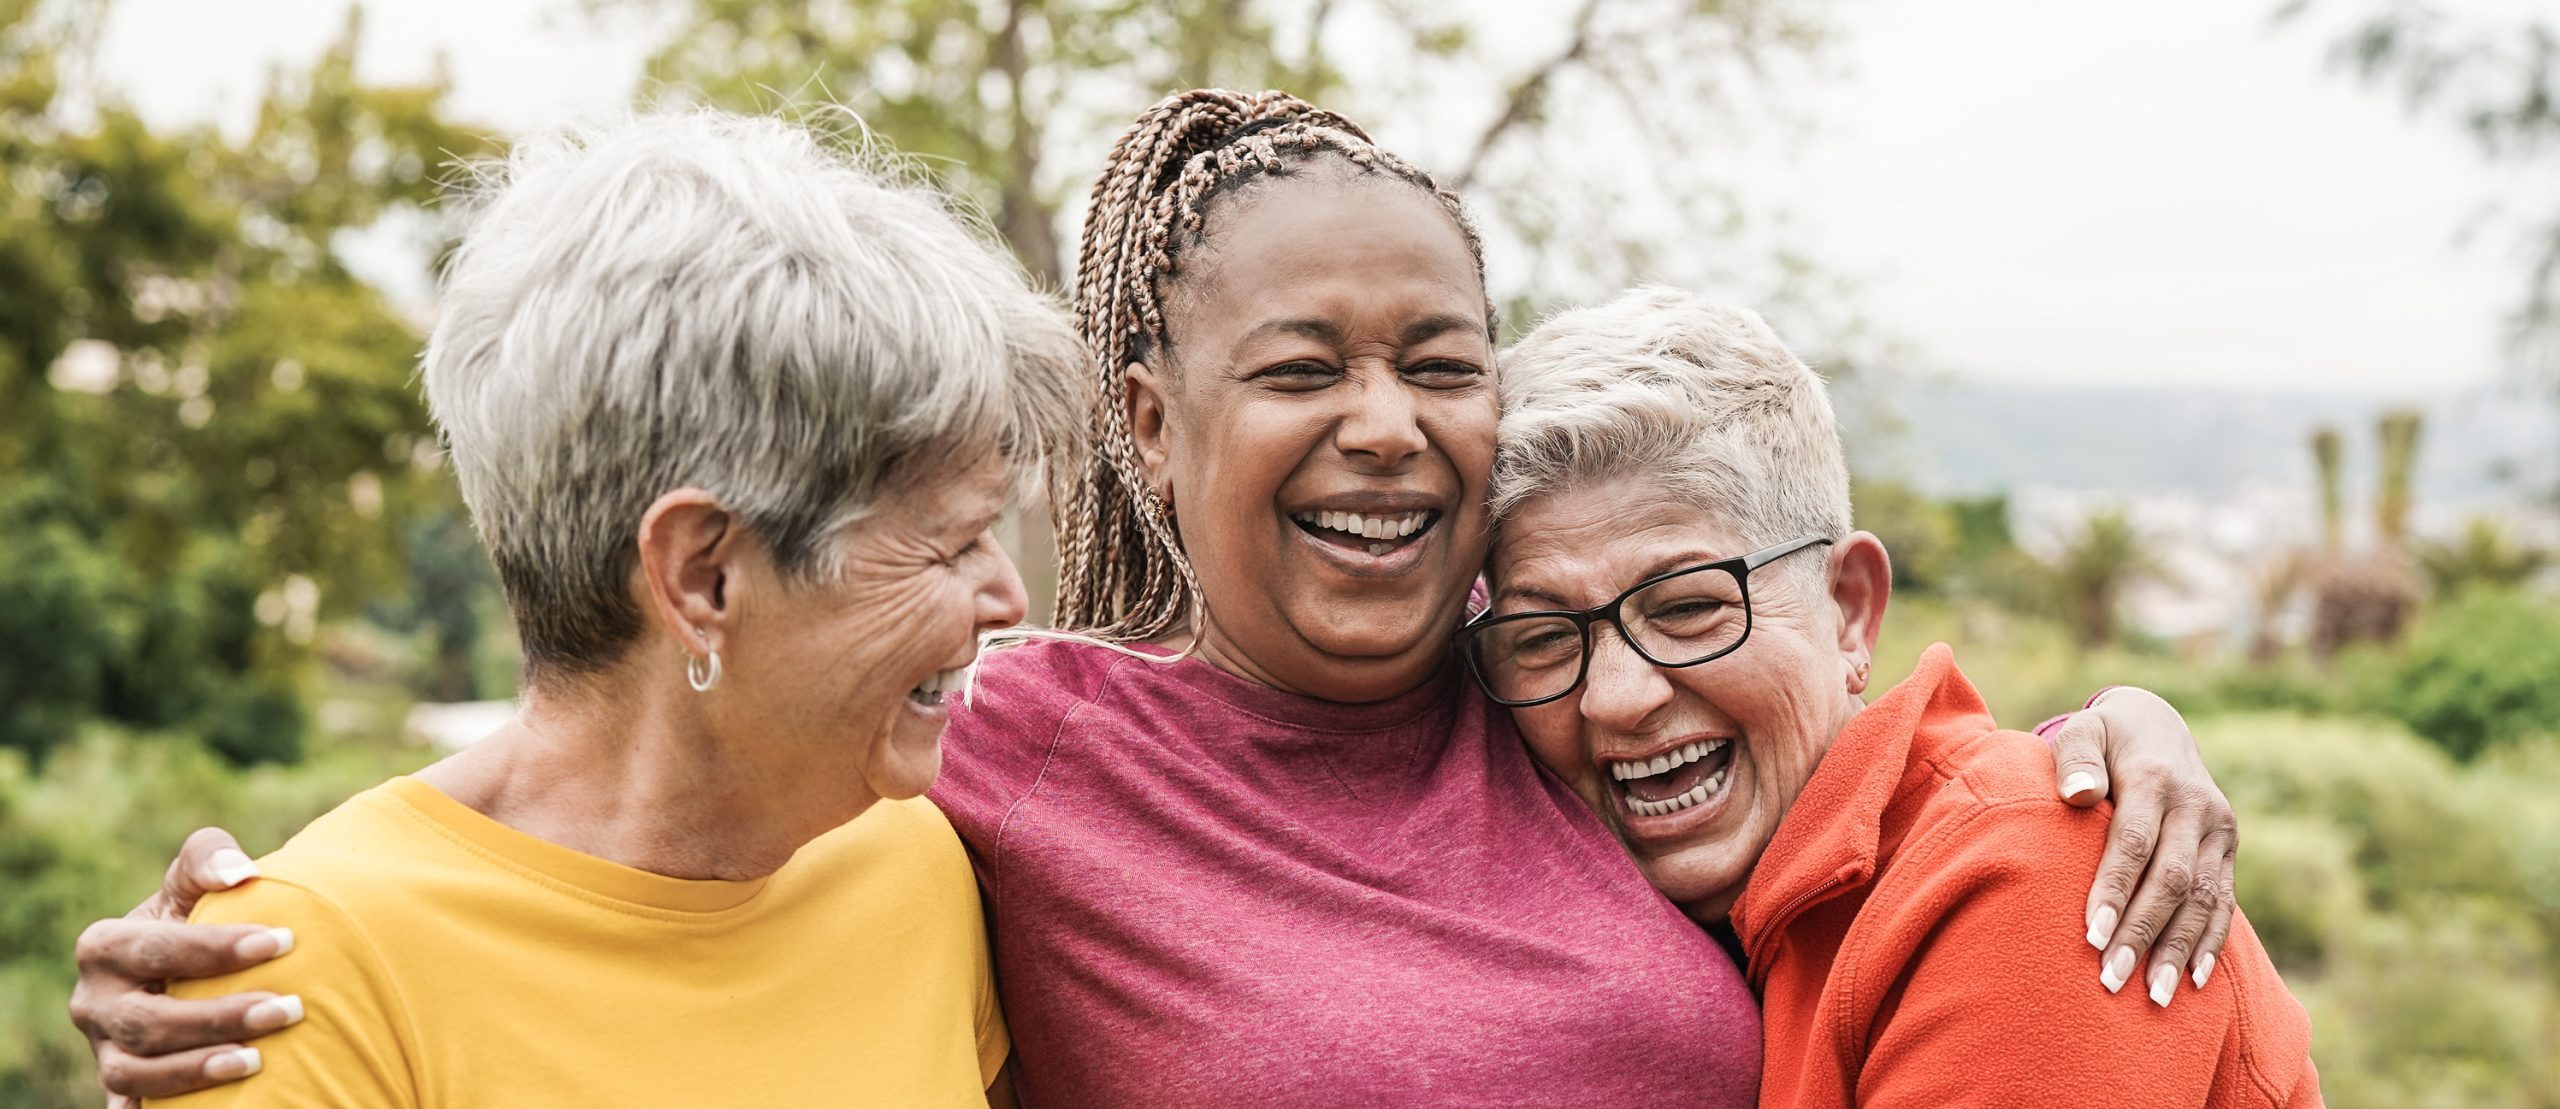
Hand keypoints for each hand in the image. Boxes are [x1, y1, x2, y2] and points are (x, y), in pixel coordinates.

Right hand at [68, 828, 299, 1105]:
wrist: (185, 969)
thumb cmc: (194, 917)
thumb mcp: (192, 884)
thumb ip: (208, 859)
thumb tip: (240, 873)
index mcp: (104, 946)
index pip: (155, 949)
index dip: (216, 948)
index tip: (283, 941)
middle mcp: (93, 1003)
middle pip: (146, 1020)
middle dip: (218, 1016)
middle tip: (289, 1008)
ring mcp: (104, 1050)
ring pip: (134, 1072)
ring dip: (196, 1070)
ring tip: (257, 1061)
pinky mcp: (123, 1085)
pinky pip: (132, 1106)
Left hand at [2047, 687, 2237, 1008]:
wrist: (2157, 725)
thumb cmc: (2103, 738)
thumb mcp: (2083, 732)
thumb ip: (2074, 758)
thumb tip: (2077, 794)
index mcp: (2155, 777)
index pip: (2135, 843)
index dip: (2115, 890)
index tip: (2092, 937)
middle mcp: (2195, 804)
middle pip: (2172, 879)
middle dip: (2142, 933)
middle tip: (2111, 980)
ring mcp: (2219, 828)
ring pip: (2204, 898)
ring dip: (2178, 950)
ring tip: (2152, 996)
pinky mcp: (2228, 847)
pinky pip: (2224, 901)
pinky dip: (2210, 942)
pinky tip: (2193, 980)